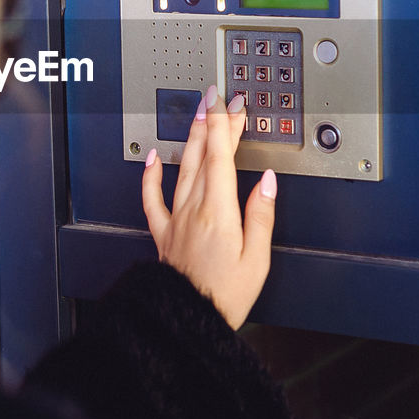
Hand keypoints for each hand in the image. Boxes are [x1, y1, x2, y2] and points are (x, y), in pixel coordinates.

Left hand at [141, 85, 276, 329]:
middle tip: (218, 98)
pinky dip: (152, 174)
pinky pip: (153, 198)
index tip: (231, 103)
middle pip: (203, 154)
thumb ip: (261, 216)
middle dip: (212, 122)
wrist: (188, 320)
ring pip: (183, 168)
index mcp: (219, 211)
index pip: (222, 155)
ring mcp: (176, 219)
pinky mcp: (164, 233)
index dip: (226, 124)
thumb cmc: (224, 296)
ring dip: (191, 138)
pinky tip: (155, 157)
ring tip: (198, 116)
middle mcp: (194, 209)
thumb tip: (266, 182)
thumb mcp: (257, 259)